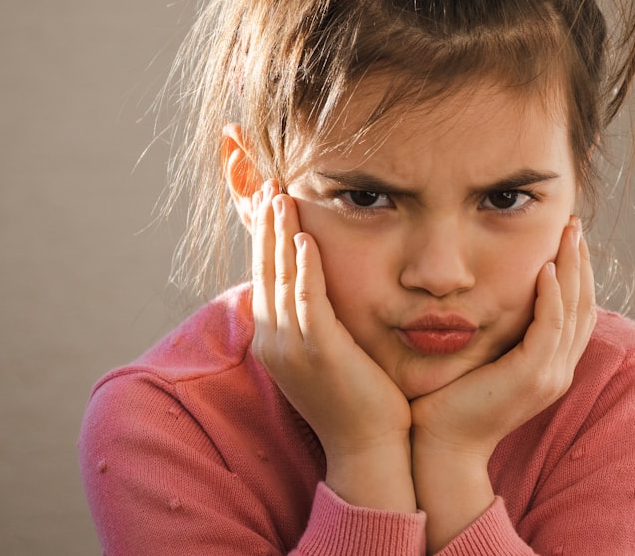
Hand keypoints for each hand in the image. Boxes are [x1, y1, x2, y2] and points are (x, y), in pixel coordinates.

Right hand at [251, 181, 414, 510]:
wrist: (369, 448)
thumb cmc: (358, 401)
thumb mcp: (327, 355)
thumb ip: (317, 321)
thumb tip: (318, 292)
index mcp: (274, 341)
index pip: (265, 278)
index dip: (266, 239)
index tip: (270, 202)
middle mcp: (273, 342)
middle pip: (265, 271)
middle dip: (266, 227)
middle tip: (268, 186)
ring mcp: (291, 348)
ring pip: (280, 279)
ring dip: (280, 235)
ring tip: (280, 196)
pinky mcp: (317, 352)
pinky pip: (306, 301)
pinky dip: (304, 268)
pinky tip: (304, 238)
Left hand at [410, 217, 595, 550]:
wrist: (439, 447)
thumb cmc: (448, 401)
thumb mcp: (480, 358)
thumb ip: (494, 332)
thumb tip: (485, 293)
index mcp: (549, 367)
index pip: (575, 312)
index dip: (576, 273)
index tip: (567, 238)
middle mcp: (557, 371)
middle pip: (583, 306)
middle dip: (581, 262)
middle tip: (575, 225)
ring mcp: (548, 375)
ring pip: (574, 312)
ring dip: (572, 269)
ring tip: (568, 233)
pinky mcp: (531, 377)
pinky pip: (550, 328)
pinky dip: (552, 297)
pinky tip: (546, 269)